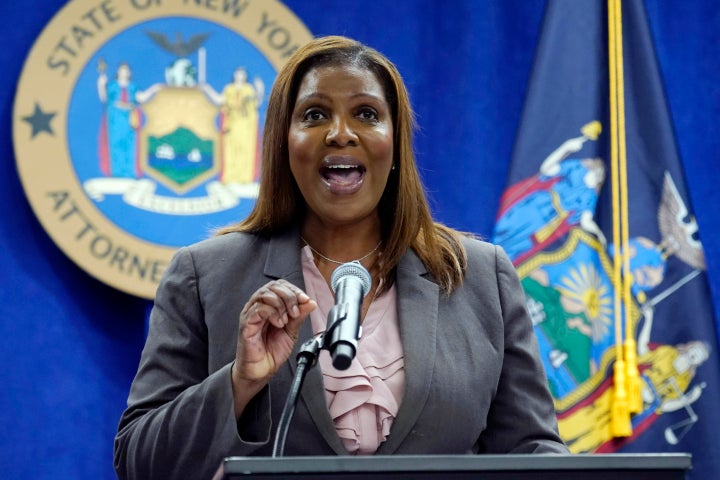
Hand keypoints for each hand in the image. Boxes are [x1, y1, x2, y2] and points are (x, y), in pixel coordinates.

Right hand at [231, 280, 316, 404]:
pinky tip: (278, 324)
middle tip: (296, 312)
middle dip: (289, 296)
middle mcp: (258, 306)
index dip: (294, 290)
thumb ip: (299, 316)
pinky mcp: (246, 324)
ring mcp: (251, 314)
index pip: (280, 286)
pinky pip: (258, 309)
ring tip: (286, 320)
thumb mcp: (292, 331)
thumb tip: (310, 302)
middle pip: (273, 287)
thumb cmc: (272, 351)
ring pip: (265, 294)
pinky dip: (272, 313)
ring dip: (281, 305)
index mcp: (269, 305)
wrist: (261, 371)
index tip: (305, 300)